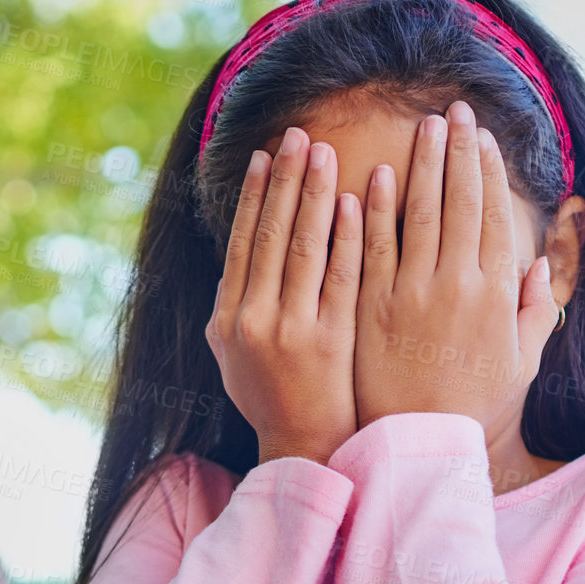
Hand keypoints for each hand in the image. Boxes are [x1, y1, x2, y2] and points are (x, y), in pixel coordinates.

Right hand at [205, 128, 362, 465]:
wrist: (303, 448)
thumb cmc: (274, 400)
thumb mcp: (235, 356)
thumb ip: (237, 306)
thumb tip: (240, 257)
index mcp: (228, 319)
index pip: (243, 242)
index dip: (254, 196)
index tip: (265, 154)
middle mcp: (253, 320)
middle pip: (271, 235)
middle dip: (285, 180)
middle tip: (297, 134)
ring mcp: (291, 329)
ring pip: (304, 247)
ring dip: (313, 194)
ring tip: (324, 151)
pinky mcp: (330, 339)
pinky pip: (341, 275)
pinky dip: (346, 235)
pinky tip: (356, 199)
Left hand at [354, 101, 557, 428]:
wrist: (420, 443)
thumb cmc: (474, 407)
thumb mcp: (521, 362)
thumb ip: (536, 310)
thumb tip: (542, 264)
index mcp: (498, 293)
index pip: (496, 216)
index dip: (489, 172)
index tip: (483, 139)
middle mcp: (458, 284)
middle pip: (461, 201)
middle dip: (459, 151)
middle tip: (454, 112)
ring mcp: (412, 292)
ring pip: (420, 213)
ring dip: (423, 164)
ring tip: (423, 126)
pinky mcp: (372, 306)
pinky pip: (374, 245)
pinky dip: (375, 208)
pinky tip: (374, 174)